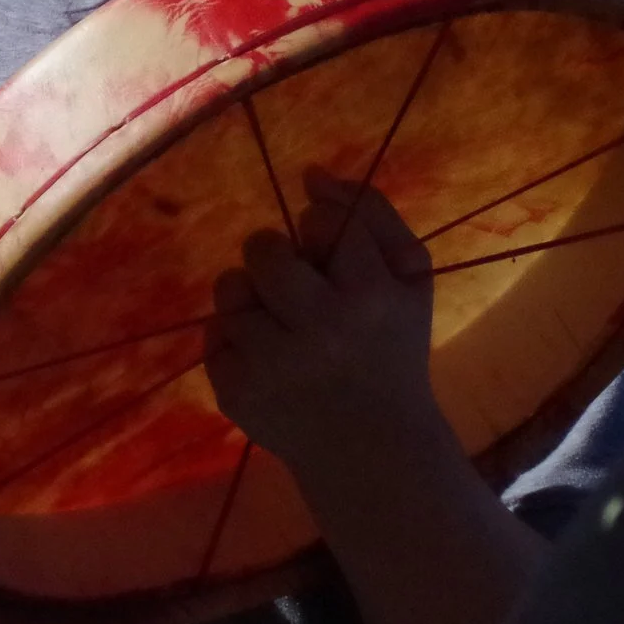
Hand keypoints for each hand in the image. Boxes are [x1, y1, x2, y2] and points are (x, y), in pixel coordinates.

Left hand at [204, 169, 442, 476]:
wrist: (374, 449)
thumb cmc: (392, 347)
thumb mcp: (409, 278)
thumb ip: (370, 213)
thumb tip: (311, 175)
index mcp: (369, 296)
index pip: (323, 222)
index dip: (324, 236)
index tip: (336, 266)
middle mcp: (320, 330)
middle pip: (263, 248)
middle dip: (275, 257)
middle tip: (297, 289)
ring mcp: (272, 365)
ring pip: (231, 288)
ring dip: (252, 298)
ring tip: (284, 329)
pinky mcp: (235, 392)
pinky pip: (214, 333)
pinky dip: (236, 342)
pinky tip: (271, 365)